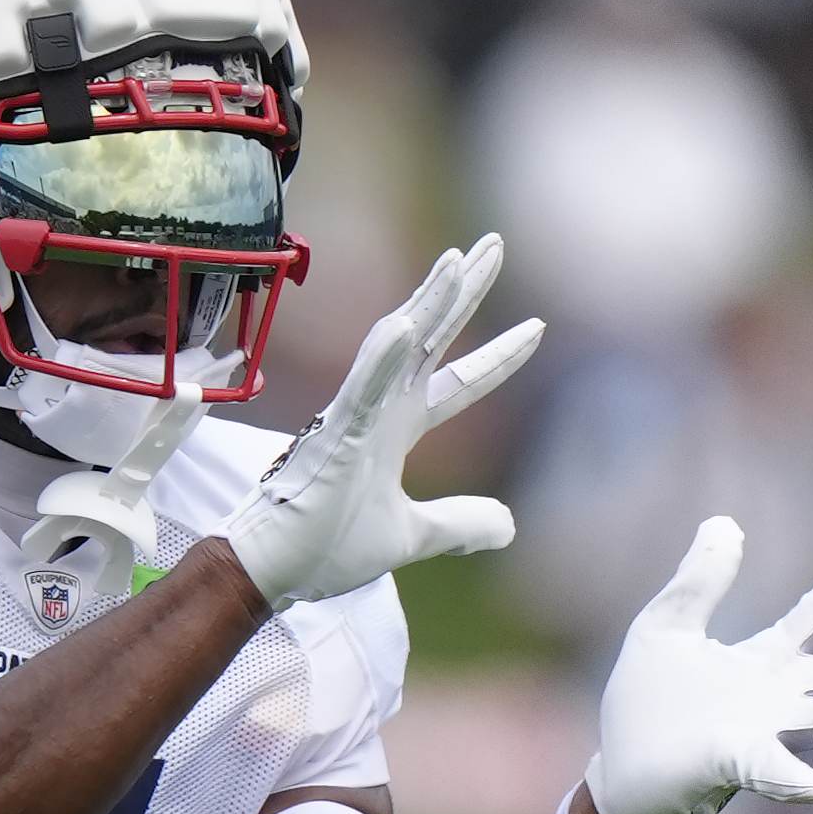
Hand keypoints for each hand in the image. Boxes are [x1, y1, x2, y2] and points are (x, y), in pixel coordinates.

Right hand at [218, 235, 541, 608]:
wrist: (275, 570)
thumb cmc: (325, 545)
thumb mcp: (411, 535)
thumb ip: (459, 523)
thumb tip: (508, 524)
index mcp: (399, 429)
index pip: (462, 383)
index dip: (500, 356)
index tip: (538, 328)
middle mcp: (382, 409)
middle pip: (433, 338)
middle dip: (464, 291)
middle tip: (495, 243)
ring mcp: (356, 415)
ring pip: (397, 345)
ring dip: (427, 303)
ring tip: (458, 261)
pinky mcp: (334, 433)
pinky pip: (362, 387)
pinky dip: (383, 356)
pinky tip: (407, 323)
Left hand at [584, 517, 812, 813]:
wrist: (616, 769)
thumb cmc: (646, 703)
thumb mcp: (665, 624)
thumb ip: (699, 580)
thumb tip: (726, 523)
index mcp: (770, 658)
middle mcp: (783, 697)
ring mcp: (764, 733)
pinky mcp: (730, 764)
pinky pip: (767, 770)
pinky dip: (790, 776)